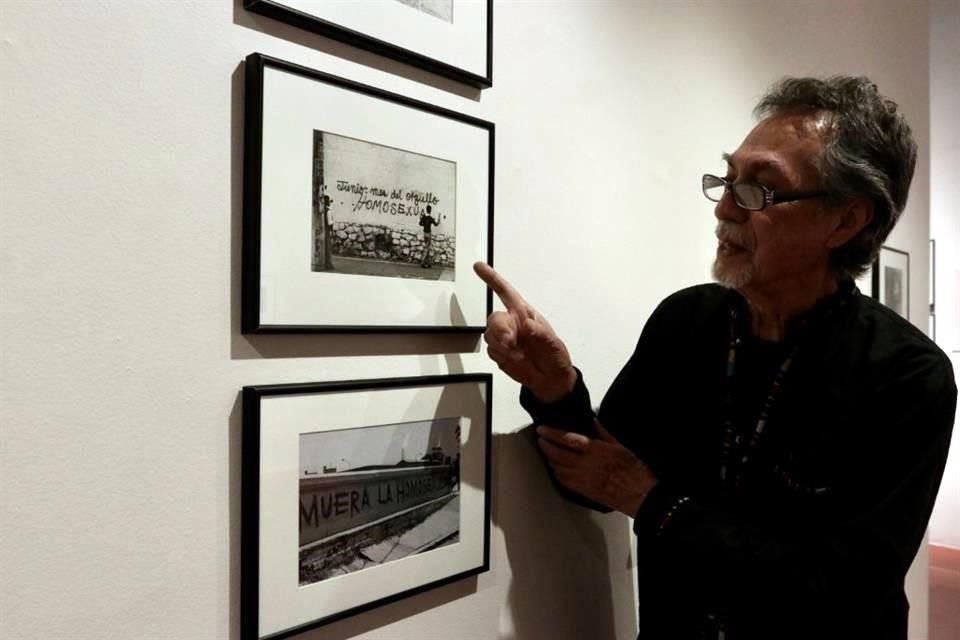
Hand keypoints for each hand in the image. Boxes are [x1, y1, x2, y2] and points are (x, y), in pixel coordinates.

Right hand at [473, 262, 576, 401]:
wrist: (550, 379)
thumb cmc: (555, 356)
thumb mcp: (553, 344)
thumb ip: (540, 334)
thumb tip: (527, 324)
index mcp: (524, 313)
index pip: (505, 292)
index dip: (492, 279)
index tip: (478, 267)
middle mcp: (512, 322)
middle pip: (495, 318)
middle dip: (500, 330)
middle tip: (510, 342)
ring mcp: (504, 337)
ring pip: (489, 334)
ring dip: (502, 346)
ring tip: (518, 355)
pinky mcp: (498, 352)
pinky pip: (491, 350)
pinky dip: (501, 355)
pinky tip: (513, 359)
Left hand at [537, 420, 657, 515]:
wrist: (640, 495)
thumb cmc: (634, 471)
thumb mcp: (620, 446)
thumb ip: (603, 433)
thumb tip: (592, 421)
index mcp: (596, 451)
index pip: (568, 439)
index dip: (552, 434)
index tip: (542, 429)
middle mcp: (586, 465)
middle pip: (558, 454)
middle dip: (546, 446)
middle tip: (541, 439)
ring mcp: (583, 479)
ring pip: (558, 468)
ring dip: (549, 459)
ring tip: (546, 451)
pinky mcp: (583, 491)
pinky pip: (564, 481)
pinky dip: (556, 473)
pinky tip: (555, 468)